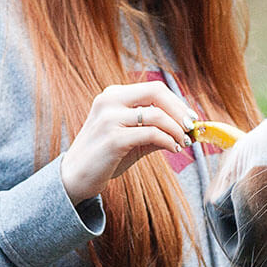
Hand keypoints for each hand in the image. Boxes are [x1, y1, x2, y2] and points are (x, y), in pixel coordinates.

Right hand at [60, 81, 197, 204]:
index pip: (154, 88)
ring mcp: (109, 119)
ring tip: (182, 143)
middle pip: (156, 92)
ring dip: (176, 130)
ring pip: (156, 115)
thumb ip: (158, 130)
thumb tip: (190, 130)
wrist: (75, 177)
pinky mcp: (113, 139)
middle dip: (179, 110)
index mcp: (113, 96)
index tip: (190, 117)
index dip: (177, 101)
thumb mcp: (133, 138)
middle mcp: (109, 101)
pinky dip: (168, 141)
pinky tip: (173, 149)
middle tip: (191, 127)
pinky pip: (151, 134)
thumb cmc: (105, 156)